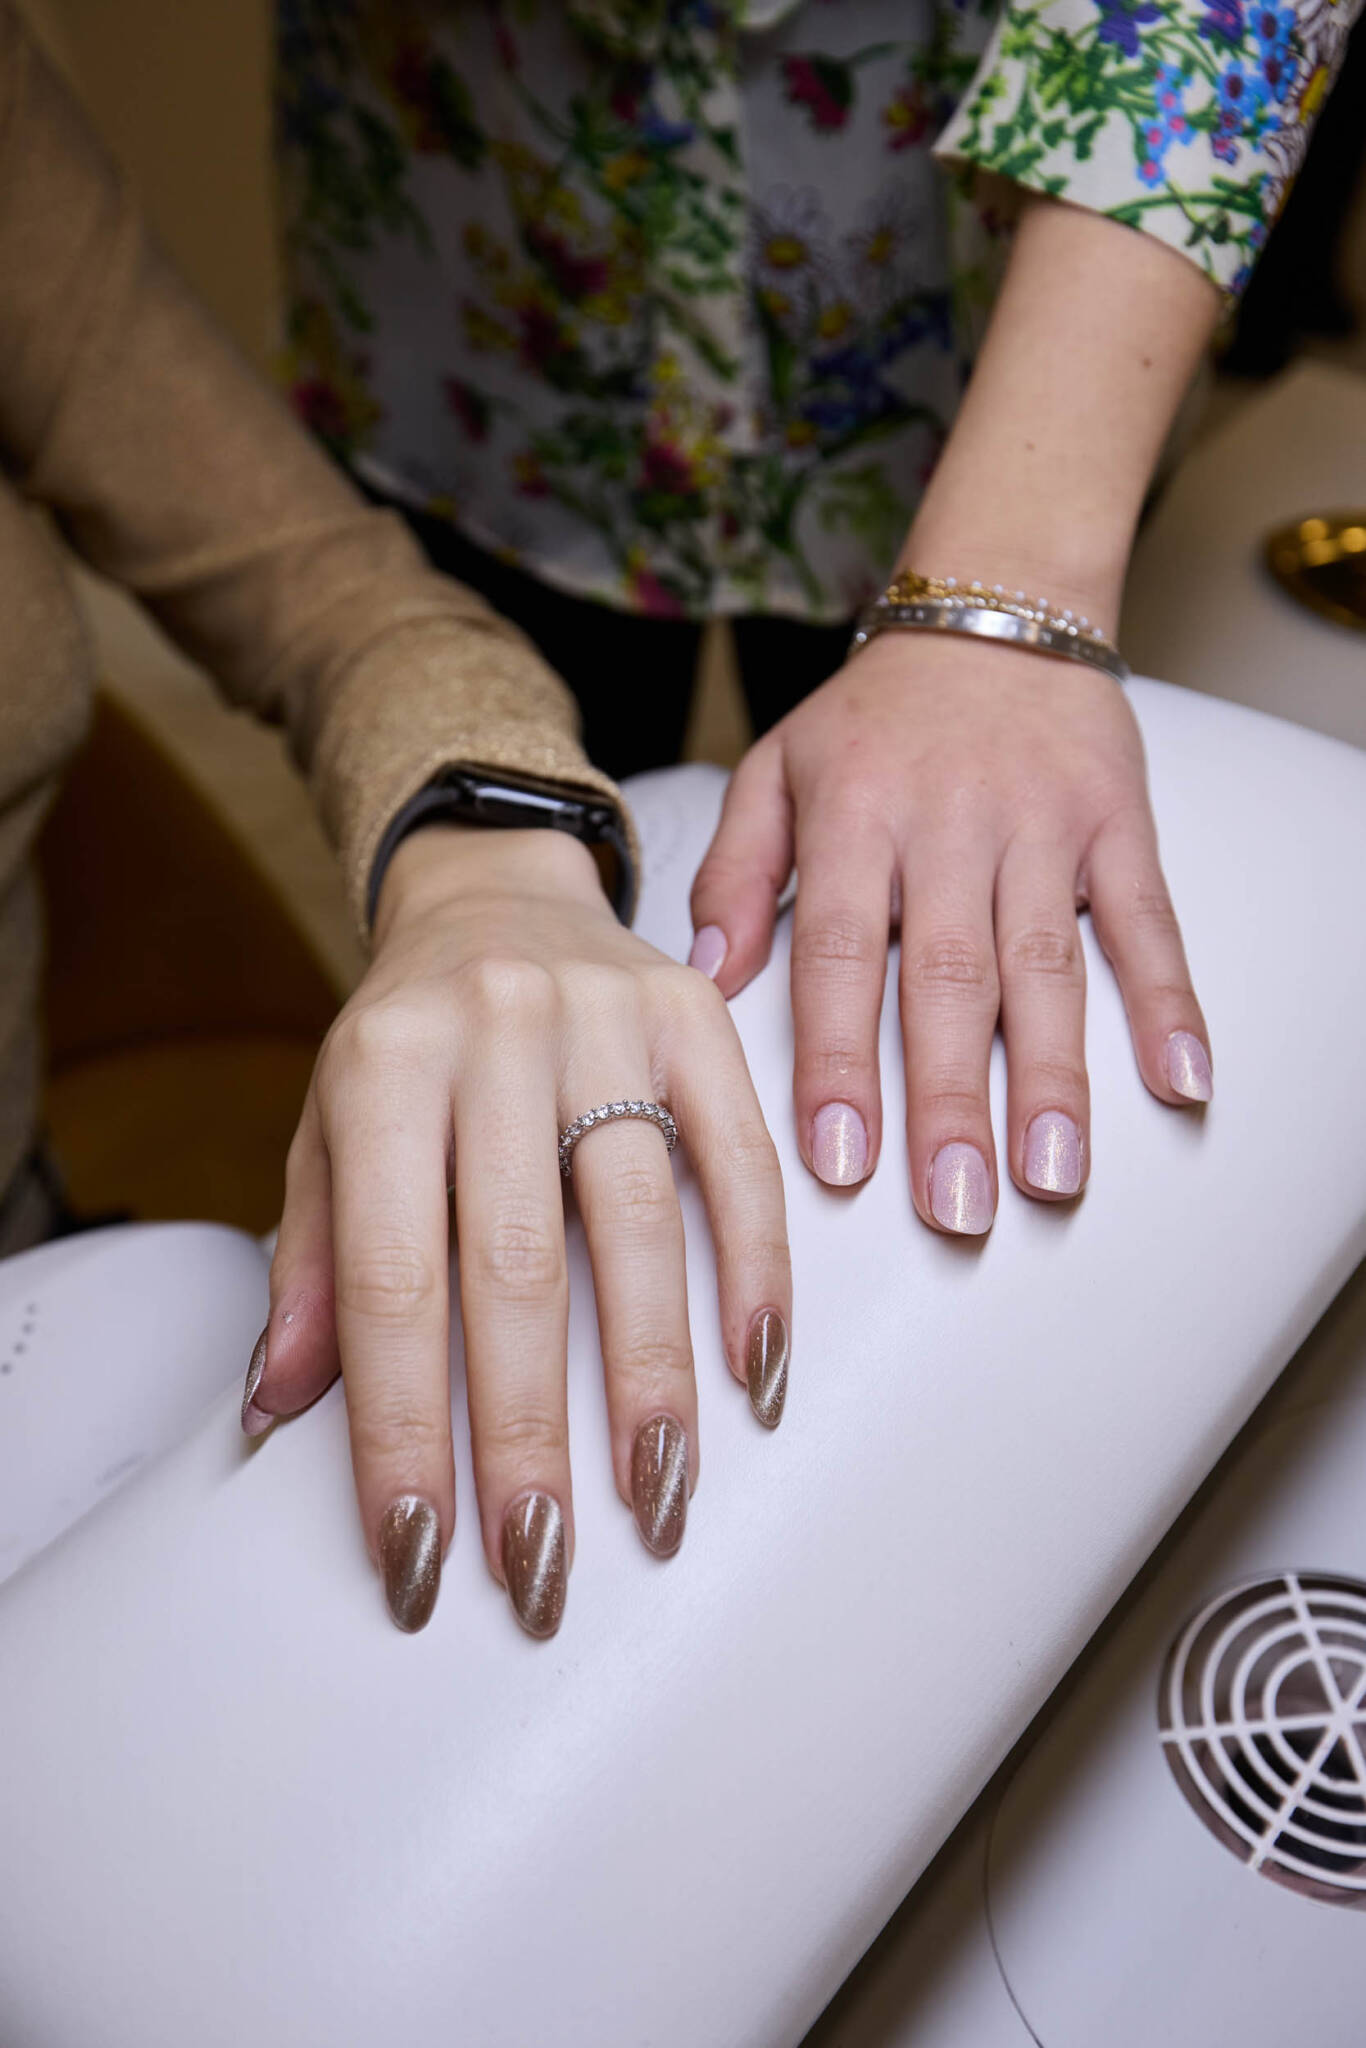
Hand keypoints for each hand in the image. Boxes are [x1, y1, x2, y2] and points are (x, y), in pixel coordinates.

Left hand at [241, 826, 789, 1631]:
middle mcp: (490, 1030)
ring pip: (635, 1224)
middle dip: (526, 1433)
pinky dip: (753, 1269)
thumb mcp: (327, 1132)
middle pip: (513, 1266)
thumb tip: (282, 1407)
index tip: (419, 1551)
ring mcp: (603, 1016)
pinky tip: (756, 1371)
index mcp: (380, 1067)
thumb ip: (311, 1265)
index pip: (386, 1277)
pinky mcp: (696, 1015)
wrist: (498, 892)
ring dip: (651, 1379)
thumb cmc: (405, 1042)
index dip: (401, 1425)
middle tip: (540, 1565)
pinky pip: (739, 1156)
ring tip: (656, 1499)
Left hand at [689, 633, 1210, 1228]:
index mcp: (853, 816)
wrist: (995, 607)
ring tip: (1051, 1176)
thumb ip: (732, 875)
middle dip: (950, 1100)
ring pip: (1047, 964)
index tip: (842, 1158)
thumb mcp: (773, 770)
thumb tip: (707, 978)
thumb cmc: (873, 716)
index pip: (839, 953)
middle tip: (954, 1206)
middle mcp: (948, 824)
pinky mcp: (1116, 822)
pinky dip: (1167, 1000)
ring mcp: (1040, 824)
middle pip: (948, 978)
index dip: (841, 1059)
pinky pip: (1145, 918)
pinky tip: (1178, 1081)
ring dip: (1052, 1077)